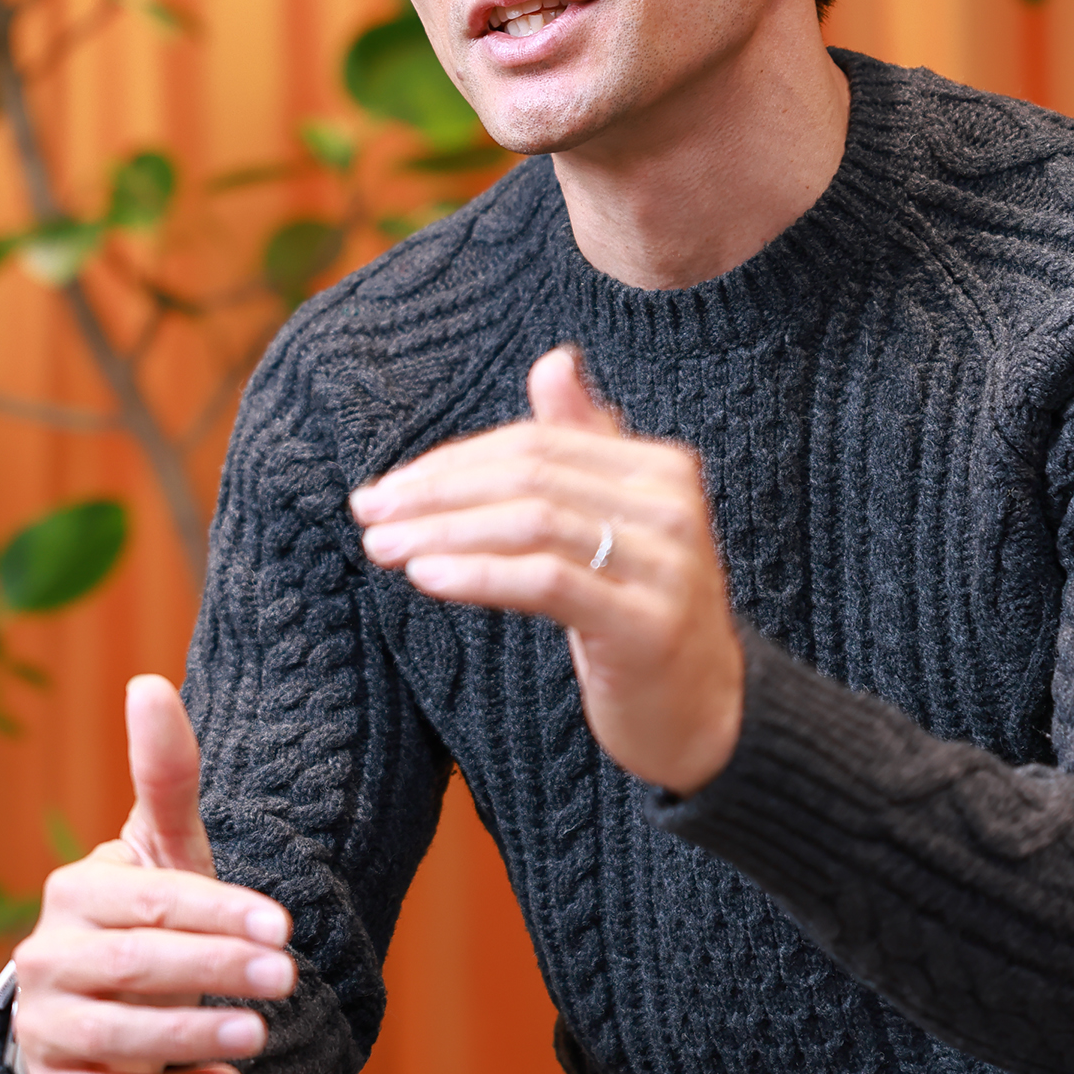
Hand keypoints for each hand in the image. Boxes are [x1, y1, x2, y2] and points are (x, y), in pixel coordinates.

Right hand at [7, 675, 295, 1073]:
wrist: (93, 1000)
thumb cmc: (145, 917)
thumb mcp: (163, 850)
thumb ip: (165, 776)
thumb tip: (148, 684)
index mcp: (76, 893)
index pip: (151, 900)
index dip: (218, 911)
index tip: (282, 924)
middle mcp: (50, 958)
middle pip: (132, 965)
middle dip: (213, 969)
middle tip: (284, 977)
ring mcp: (48, 1026)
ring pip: (115, 1035)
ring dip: (189, 1035)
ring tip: (257, 1034)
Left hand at [350, 346, 743, 794]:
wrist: (705, 712)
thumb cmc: (640, 612)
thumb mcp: (613, 525)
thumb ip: (583, 444)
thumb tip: (552, 361)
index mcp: (662, 468)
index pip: (536, 445)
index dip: (454, 462)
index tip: (386, 488)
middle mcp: (672, 506)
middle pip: (530, 478)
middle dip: (437, 492)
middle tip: (368, 512)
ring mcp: (667, 566)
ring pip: (532, 524)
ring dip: (444, 532)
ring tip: (382, 548)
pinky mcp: (648, 626)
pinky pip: (546, 582)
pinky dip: (478, 574)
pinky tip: (427, 576)